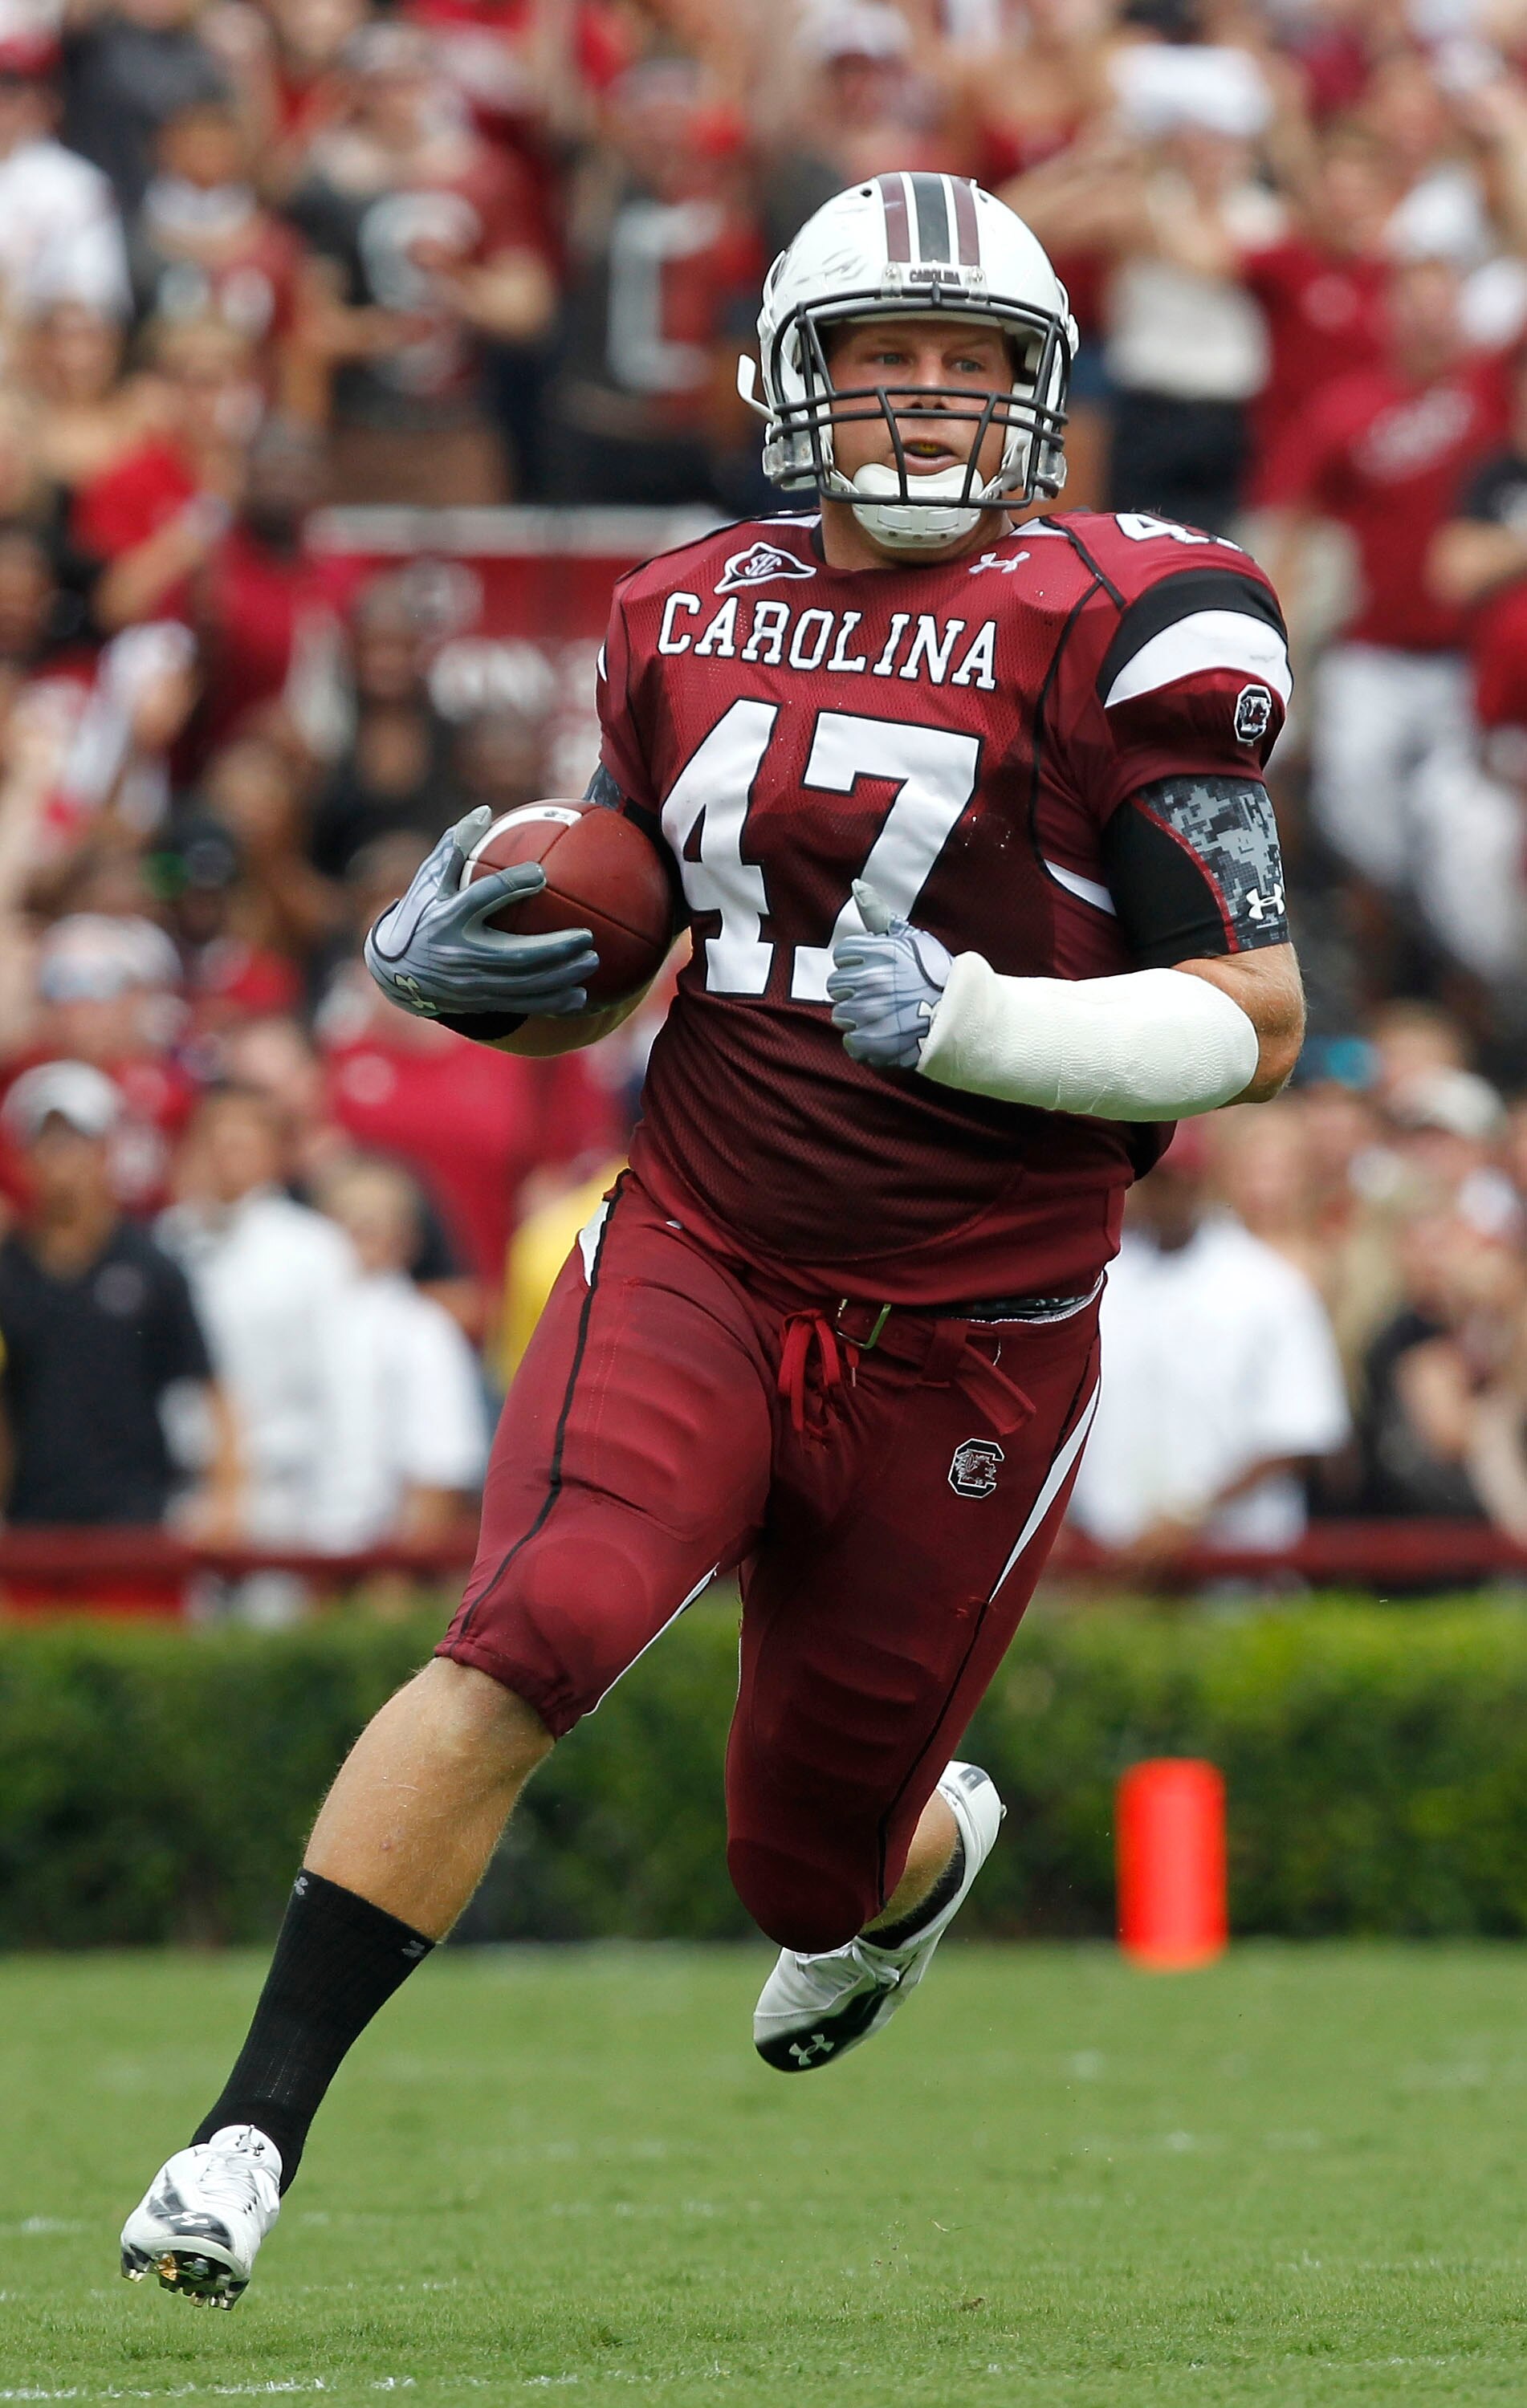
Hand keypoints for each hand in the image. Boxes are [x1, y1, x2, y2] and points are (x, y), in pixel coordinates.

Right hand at [364, 805, 598, 1019]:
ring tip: (592, 961)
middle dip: (555, 949)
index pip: (482, 898)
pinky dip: (552, 1003)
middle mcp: (460, 953)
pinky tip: (580, 996)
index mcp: (447, 918)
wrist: (396, 973)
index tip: (542, 874)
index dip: (512, 885)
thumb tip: (485, 811)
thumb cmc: (420, 915)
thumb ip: (455, 847)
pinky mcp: (481, 1001)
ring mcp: (471, 983)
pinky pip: (522, 1005)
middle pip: (515, 954)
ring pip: (524, 985)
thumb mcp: (428, 881)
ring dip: (562, 976)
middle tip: (587, 936)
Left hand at [826, 880, 951, 1069]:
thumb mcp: (912, 939)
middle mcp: (873, 979)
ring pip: (841, 1014)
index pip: (842, 954)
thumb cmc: (936, 976)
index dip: (857, 963)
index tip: (877, 971)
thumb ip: (878, 914)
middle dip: (854, 990)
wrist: (963, 1016)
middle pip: (836, 985)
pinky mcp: (873, 1041)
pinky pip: (850, 1042)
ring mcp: (871, 1012)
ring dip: (859, 1018)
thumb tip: (855, 885)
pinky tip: (885, 1036)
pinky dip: (865, 1043)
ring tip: (886, 1016)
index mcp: (881, 951)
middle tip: (881, 996)